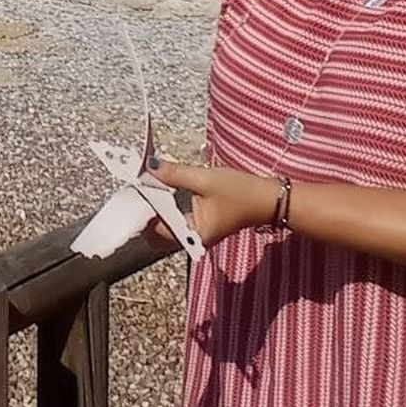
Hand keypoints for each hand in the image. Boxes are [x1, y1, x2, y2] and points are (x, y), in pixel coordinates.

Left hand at [145, 162, 277, 248]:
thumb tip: (149, 167)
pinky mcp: (198, 224)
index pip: (156, 228)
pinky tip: (164, 190)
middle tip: (141, 186)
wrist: (269, 198)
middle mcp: (191, 239)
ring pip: (165, 224)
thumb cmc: (241, 192)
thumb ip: (175, 174)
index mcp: (192, 235)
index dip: (144, 209)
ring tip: (150, 185)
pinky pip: (175, 218)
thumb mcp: (205, 179)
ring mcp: (195, 233)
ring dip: (157, 206)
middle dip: (148, 209)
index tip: (136, 189)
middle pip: (157, 230)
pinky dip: (167, 206)